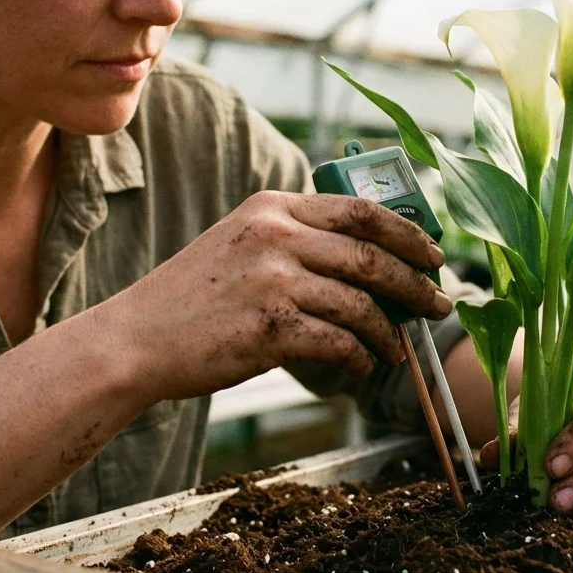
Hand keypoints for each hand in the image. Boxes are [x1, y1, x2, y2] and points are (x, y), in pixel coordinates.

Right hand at [99, 191, 450, 400]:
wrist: (135, 340)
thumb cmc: (192, 300)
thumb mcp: (239, 243)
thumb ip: (293, 239)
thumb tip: (367, 261)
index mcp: (272, 207)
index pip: (360, 210)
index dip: (407, 234)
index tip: (433, 255)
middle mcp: (275, 235)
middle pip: (371, 255)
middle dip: (415, 283)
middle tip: (438, 304)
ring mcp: (272, 280)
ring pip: (361, 303)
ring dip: (390, 331)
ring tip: (398, 348)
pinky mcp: (269, 328)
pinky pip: (338, 342)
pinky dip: (359, 357)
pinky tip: (361, 366)